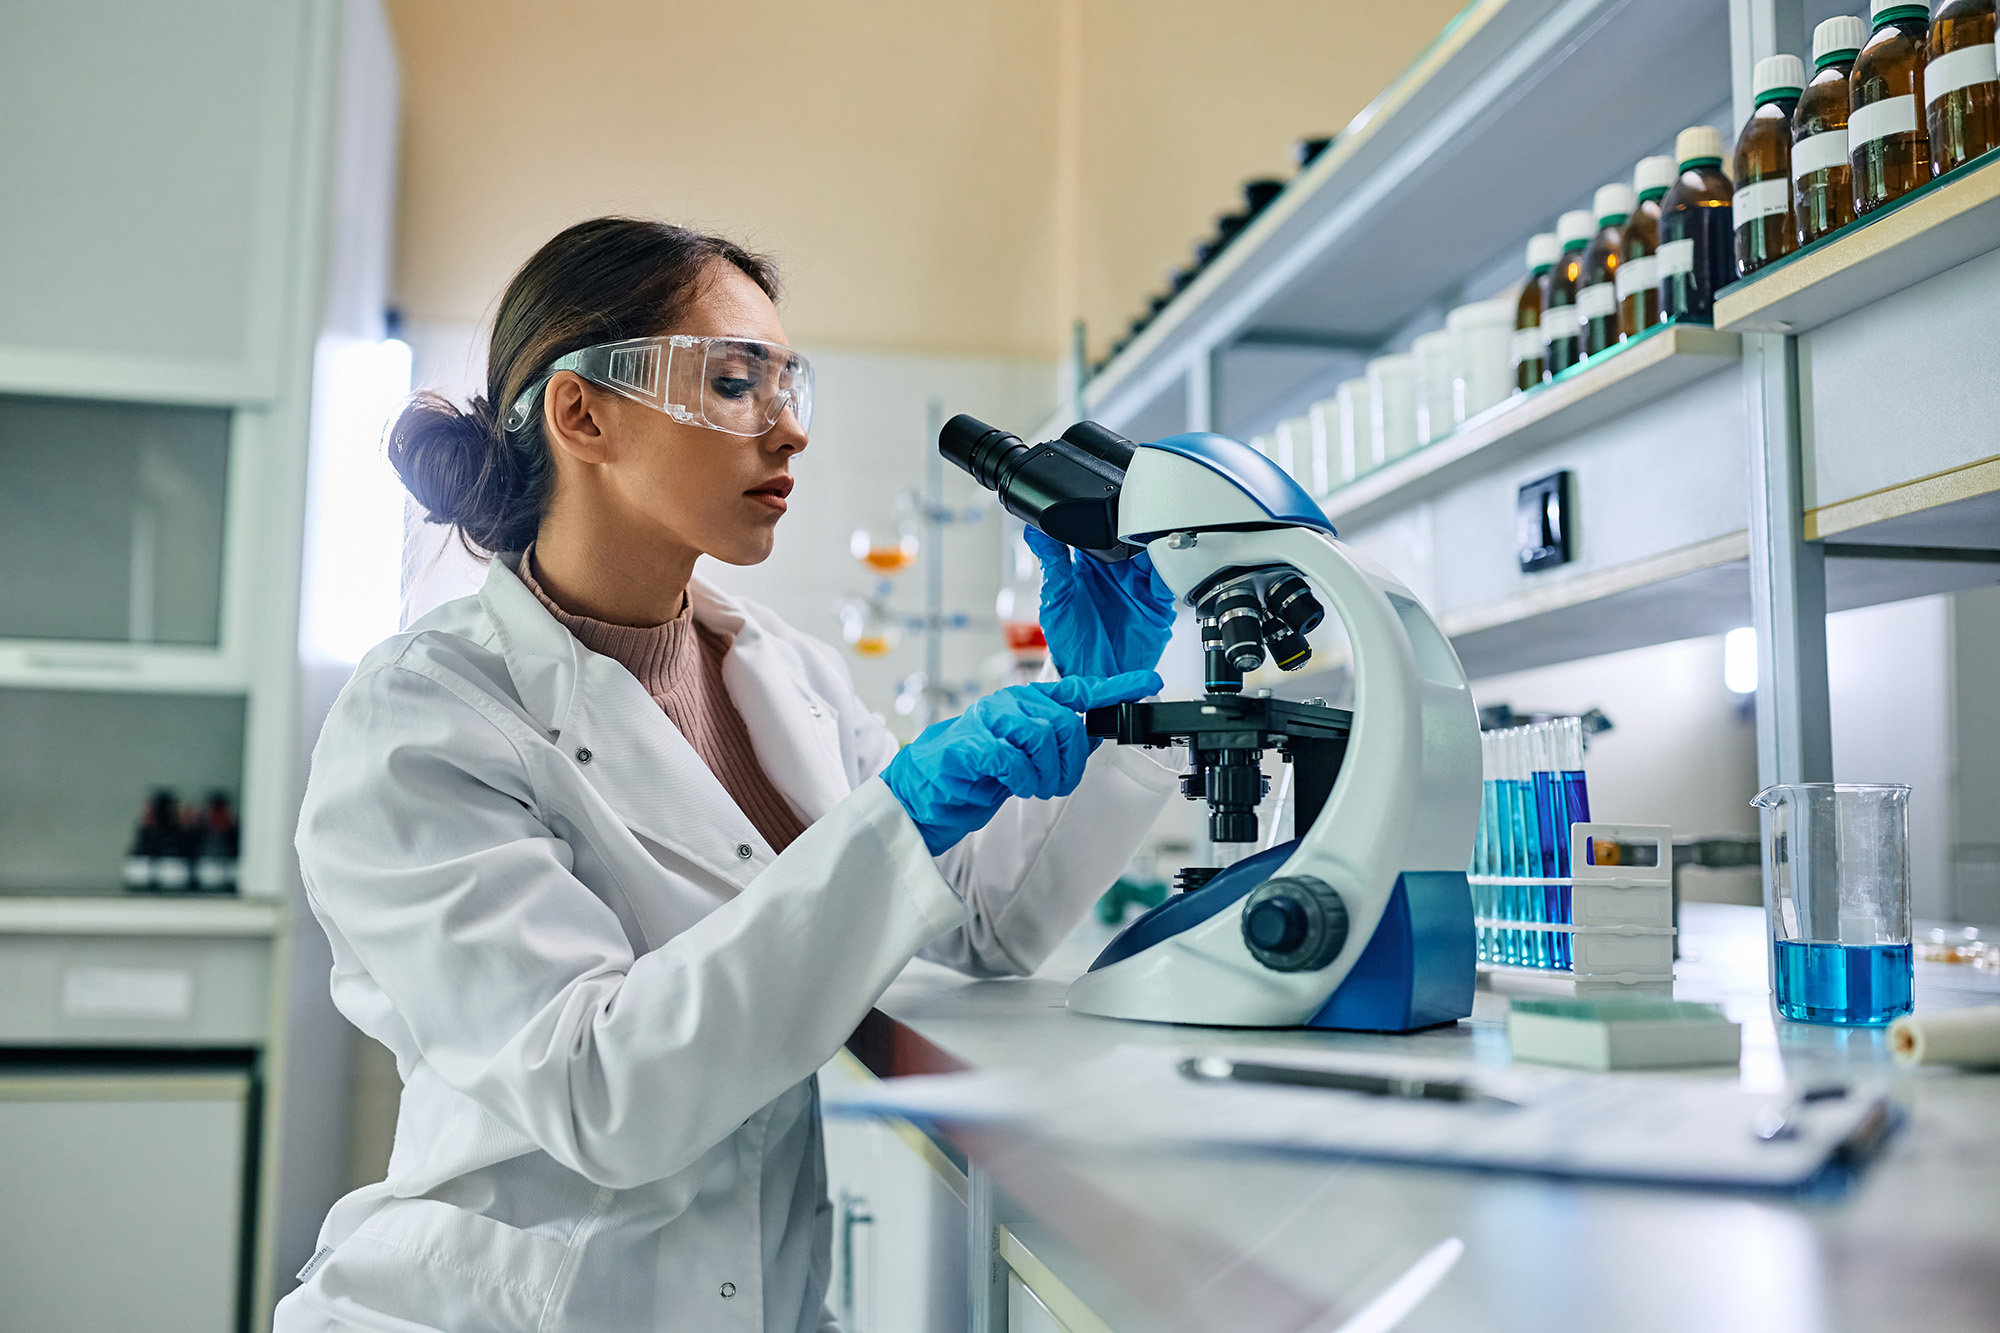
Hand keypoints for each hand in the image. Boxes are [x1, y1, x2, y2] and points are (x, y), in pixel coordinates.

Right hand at [882, 671, 1162, 854]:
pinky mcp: (969, 744)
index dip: (1116, 686)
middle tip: (1053, 782)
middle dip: (1068, 763)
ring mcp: (987, 720)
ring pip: (1042, 738)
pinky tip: (1013, 784)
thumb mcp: (1027, 754)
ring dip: (1044, 773)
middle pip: (1065, 724)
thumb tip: (1095, 733)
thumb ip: (1057, 741)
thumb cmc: (977, 769)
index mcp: (1027, 702)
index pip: (1078, 689)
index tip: (1149, 682)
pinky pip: (1012, 758)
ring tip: (1030, 785)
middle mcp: (1010, 703)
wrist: (928, 788)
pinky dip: (1021, 778)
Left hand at [1024, 527, 1177, 678]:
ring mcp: (1138, 587)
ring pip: (1154, 556)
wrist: (1091, 675)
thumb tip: (1034, 530)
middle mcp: (1118, 572)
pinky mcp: (1157, 605)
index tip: (1106, 512)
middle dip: (1136, 531)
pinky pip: (1168, 584)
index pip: (1102, 531)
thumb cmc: (1070, 640)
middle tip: (1131, 528)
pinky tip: (1155, 576)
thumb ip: (1051, 562)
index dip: (1106, 519)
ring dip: (1154, 549)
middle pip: (1134, 539)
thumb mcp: (1056, 598)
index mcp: (1093, 565)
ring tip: (1147, 549)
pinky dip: (1166, 575)